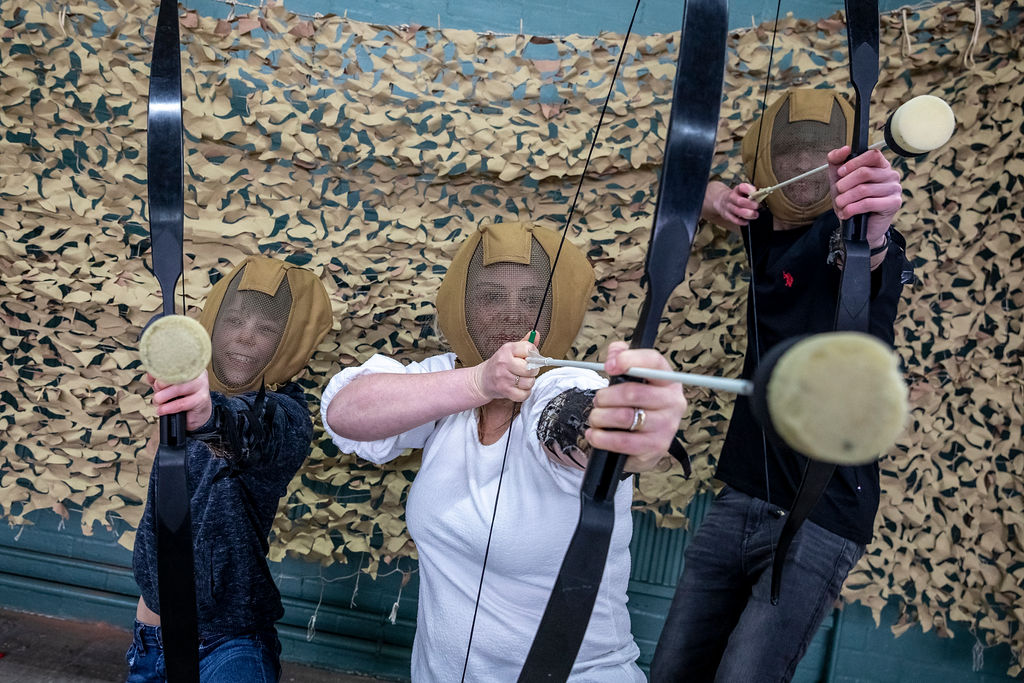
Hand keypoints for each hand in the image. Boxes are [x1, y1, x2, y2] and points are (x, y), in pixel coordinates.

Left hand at [146, 370, 212, 431]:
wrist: (197, 412)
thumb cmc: (183, 397)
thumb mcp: (168, 386)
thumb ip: (158, 379)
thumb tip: (150, 375)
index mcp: (190, 366)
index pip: (173, 364)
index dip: (160, 372)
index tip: (153, 380)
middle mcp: (197, 373)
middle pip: (175, 374)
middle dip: (161, 384)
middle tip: (156, 391)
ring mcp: (202, 385)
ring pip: (178, 388)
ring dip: (163, 397)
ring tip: (158, 401)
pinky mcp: (201, 399)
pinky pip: (182, 403)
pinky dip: (169, 407)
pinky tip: (162, 409)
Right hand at [470, 332, 539, 402]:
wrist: (482, 380)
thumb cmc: (499, 365)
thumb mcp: (510, 350)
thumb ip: (525, 343)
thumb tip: (536, 334)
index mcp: (507, 350)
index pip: (529, 348)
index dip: (534, 354)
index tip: (531, 357)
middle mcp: (504, 363)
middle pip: (531, 368)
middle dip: (533, 370)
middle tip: (527, 370)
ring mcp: (504, 378)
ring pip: (529, 382)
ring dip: (529, 382)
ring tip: (522, 379)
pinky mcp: (505, 391)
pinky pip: (524, 394)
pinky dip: (524, 393)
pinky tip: (519, 388)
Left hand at [585, 342, 687, 472]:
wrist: (646, 441)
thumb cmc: (637, 404)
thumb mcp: (630, 379)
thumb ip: (620, 357)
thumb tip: (614, 354)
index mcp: (668, 380)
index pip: (653, 361)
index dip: (629, 360)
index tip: (609, 366)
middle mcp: (673, 402)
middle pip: (632, 392)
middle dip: (605, 396)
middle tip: (597, 401)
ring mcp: (667, 426)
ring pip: (625, 417)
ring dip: (600, 417)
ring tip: (595, 418)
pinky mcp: (656, 447)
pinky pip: (623, 442)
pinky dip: (602, 438)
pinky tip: (595, 434)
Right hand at [714, 182, 760, 225]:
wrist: (720, 200)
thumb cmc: (736, 196)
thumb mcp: (742, 191)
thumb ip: (751, 193)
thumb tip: (760, 198)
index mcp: (737, 190)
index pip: (742, 187)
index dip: (749, 190)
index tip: (755, 192)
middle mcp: (731, 197)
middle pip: (740, 201)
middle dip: (751, 204)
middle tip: (756, 206)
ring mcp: (728, 206)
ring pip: (738, 211)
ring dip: (749, 214)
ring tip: (755, 215)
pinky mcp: (726, 215)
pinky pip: (735, 220)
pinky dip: (742, 221)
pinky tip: (747, 220)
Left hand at [827, 146, 902, 243]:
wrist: (857, 227)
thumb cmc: (851, 200)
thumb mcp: (839, 179)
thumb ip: (837, 162)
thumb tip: (844, 149)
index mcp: (880, 165)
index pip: (872, 155)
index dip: (853, 163)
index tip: (840, 173)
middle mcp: (891, 175)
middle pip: (865, 172)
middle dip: (845, 184)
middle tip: (838, 193)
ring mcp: (894, 189)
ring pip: (864, 189)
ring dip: (846, 198)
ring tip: (840, 205)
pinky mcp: (894, 203)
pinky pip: (869, 203)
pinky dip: (852, 208)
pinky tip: (846, 213)